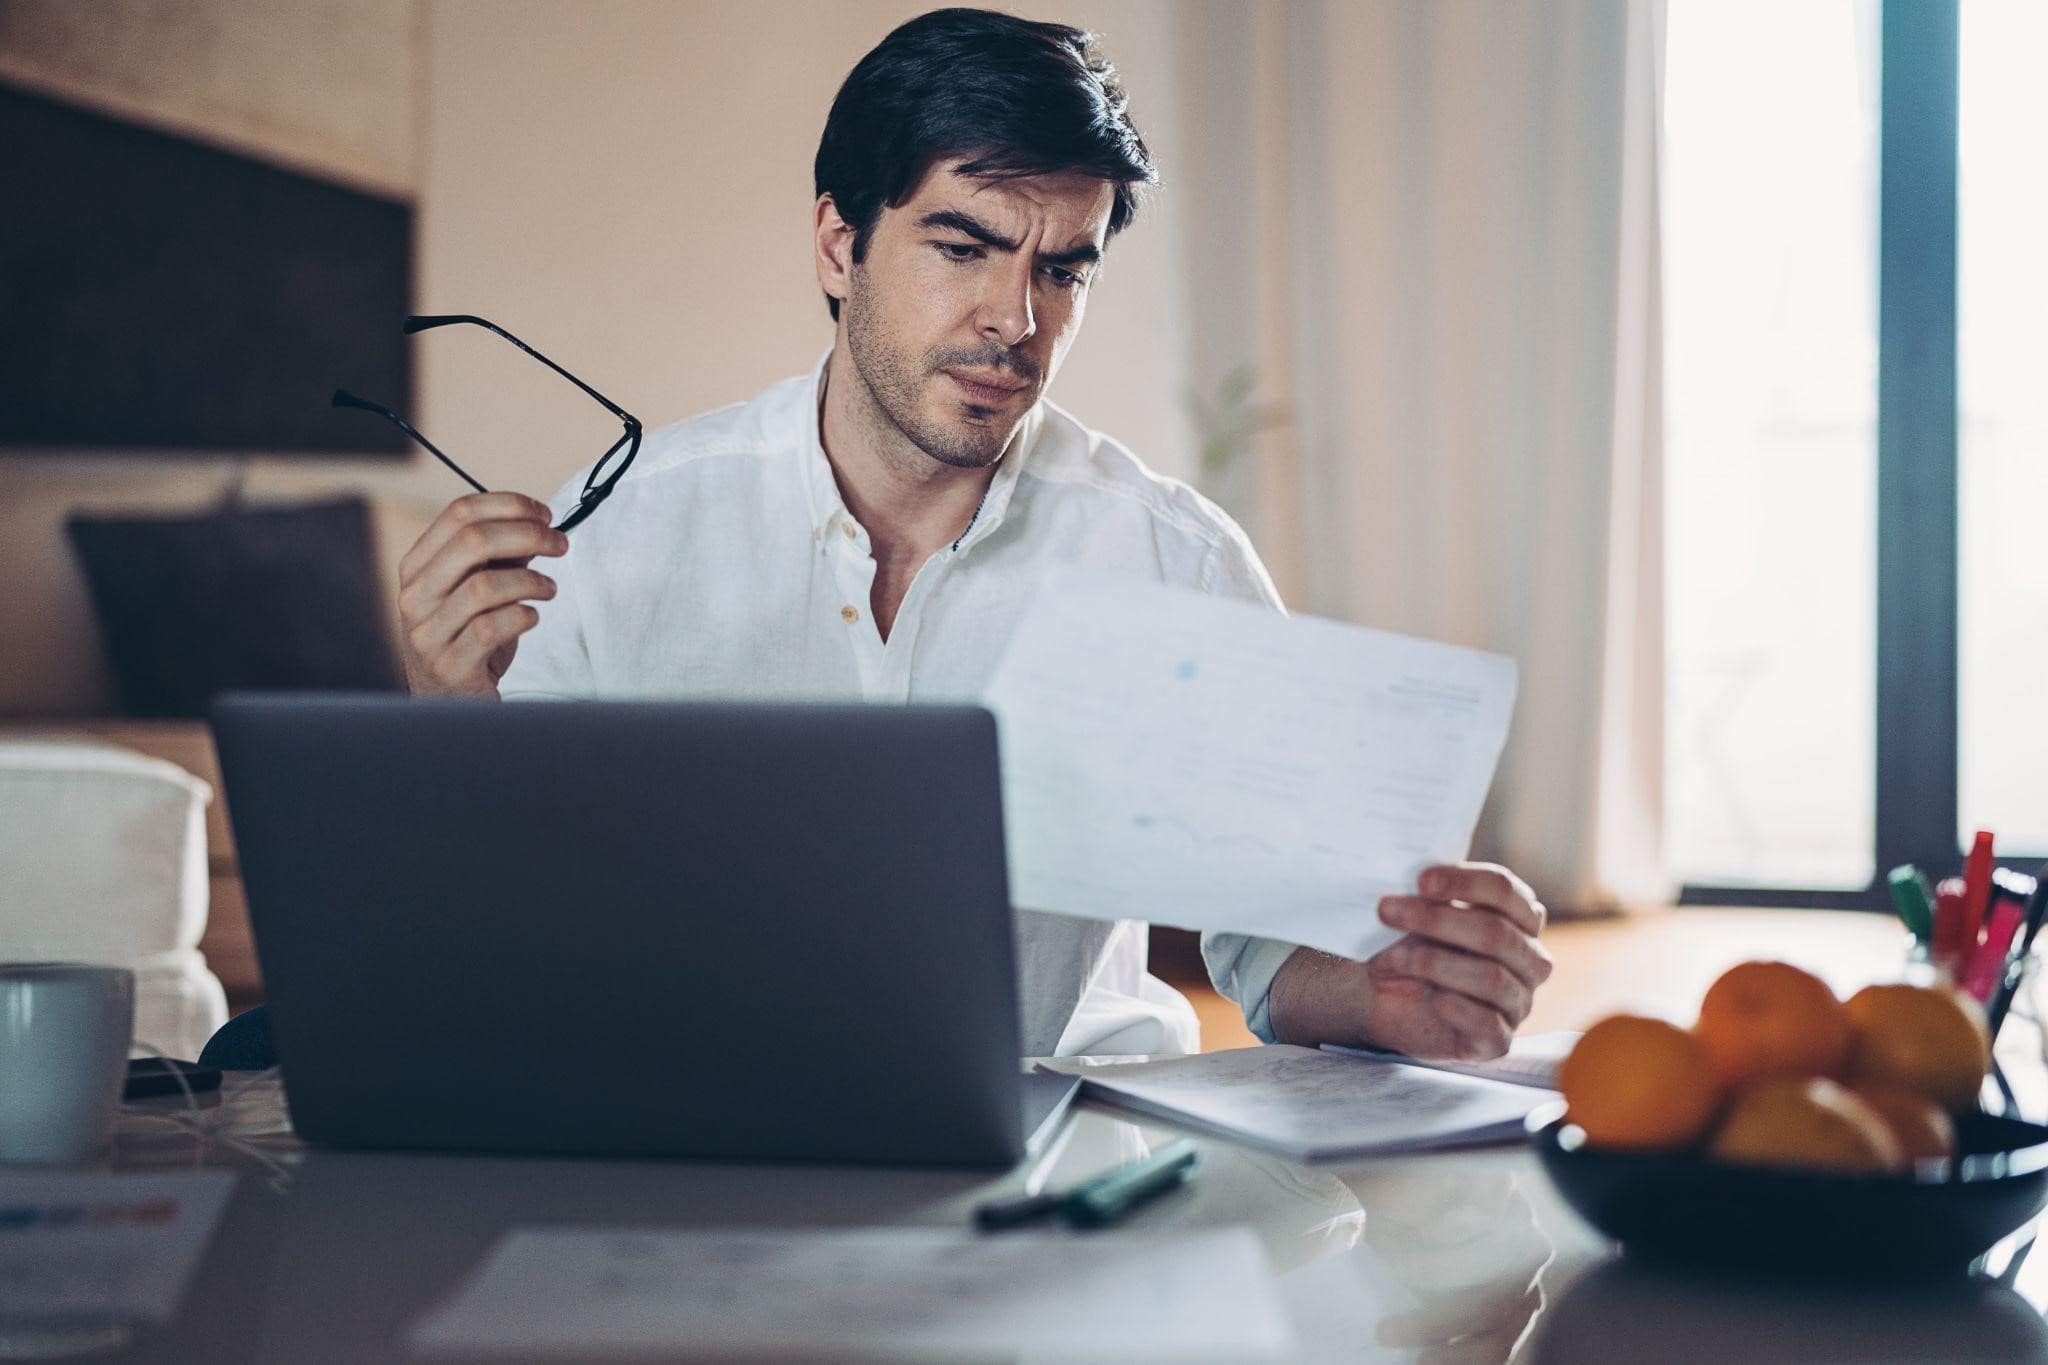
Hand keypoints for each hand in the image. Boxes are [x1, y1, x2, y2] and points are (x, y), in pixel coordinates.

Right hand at [395, 492, 566, 696]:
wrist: (451, 702)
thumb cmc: (470, 639)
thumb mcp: (479, 592)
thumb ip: (500, 558)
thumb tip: (537, 524)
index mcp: (417, 568)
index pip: (459, 513)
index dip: (509, 505)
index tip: (545, 514)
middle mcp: (414, 597)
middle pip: (472, 541)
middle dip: (527, 535)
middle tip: (560, 544)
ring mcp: (427, 633)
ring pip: (484, 586)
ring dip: (530, 581)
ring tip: (549, 588)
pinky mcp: (449, 666)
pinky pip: (491, 628)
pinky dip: (523, 616)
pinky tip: (532, 617)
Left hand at [1364, 862, 1551, 1059]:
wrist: (1384, 998)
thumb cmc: (1411, 948)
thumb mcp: (1418, 917)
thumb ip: (1429, 896)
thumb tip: (1418, 872)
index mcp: (1519, 919)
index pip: (1506, 891)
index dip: (1465, 881)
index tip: (1421, 880)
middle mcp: (1529, 960)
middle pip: (1495, 933)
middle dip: (1436, 920)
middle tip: (1387, 910)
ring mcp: (1518, 1002)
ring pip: (1491, 977)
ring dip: (1435, 963)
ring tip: (1394, 958)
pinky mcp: (1498, 1041)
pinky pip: (1488, 1024)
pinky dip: (1457, 1007)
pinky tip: (1433, 998)